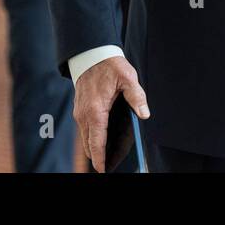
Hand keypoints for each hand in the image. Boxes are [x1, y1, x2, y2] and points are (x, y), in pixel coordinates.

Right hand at [74, 56, 149, 172]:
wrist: (91, 54)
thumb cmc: (109, 65)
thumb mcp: (127, 78)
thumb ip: (136, 97)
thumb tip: (144, 114)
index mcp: (96, 111)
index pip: (96, 142)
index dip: (99, 159)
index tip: (103, 170)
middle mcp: (84, 115)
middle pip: (89, 144)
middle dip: (98, 156)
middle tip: (111, 164)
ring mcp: (80, 112)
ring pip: (85, 137)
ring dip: (94, 147)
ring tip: (108, 155)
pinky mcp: (80, 109)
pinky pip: (85, 129)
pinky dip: (92, 137)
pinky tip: (104, 138)